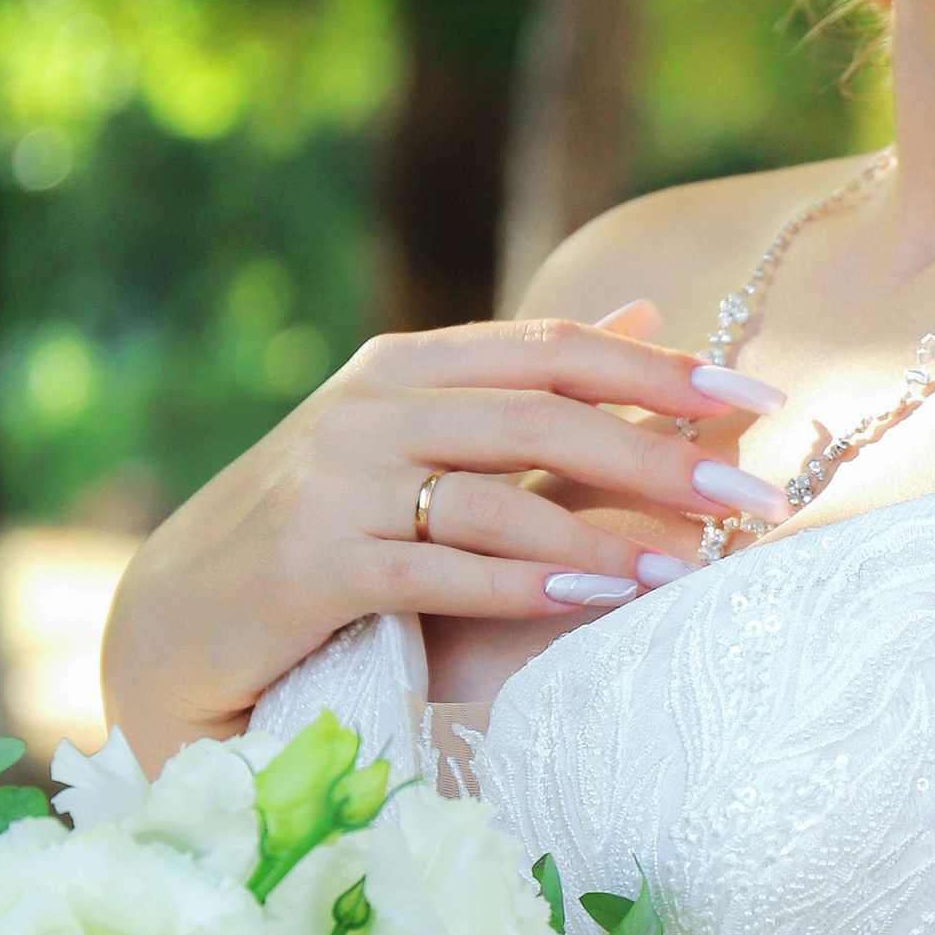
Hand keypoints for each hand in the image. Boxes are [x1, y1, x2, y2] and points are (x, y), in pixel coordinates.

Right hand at [100, 302, 788, 763]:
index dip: (661, 369)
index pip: (552, 349)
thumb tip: (649, 316)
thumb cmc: (322, 530)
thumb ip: (529, 385)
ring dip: (606, 535)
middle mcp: (370, 408)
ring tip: (693, 567)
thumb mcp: (421, 439)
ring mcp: (336, 485)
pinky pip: (441, 572)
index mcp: (405, 365)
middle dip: (658, 452)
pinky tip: (600, 603)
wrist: (178, 618)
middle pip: (540, 415)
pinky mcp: (314, 567)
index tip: (757, 399)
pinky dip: (527, 587)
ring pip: (497, 497)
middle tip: (755, 494)